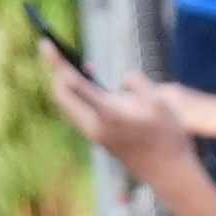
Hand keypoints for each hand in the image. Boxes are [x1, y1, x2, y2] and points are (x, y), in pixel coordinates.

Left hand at [52, 52, 198, 177]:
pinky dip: (77, 95)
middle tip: (55, 51)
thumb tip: (121, 80)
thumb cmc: (168, 137)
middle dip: (56, 71)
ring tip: (73, 64)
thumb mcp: (159, 101)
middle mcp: (94, 126)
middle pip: (61, 95)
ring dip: (66, 84)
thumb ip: (136, 82)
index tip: (45, 43)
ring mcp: (95, 135)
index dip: (57, 61)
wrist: (169, 173)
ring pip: (67, 106)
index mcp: (107, 114)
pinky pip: (78, 112)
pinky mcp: (99, 139)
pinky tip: (88, 80)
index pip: (73, 83)